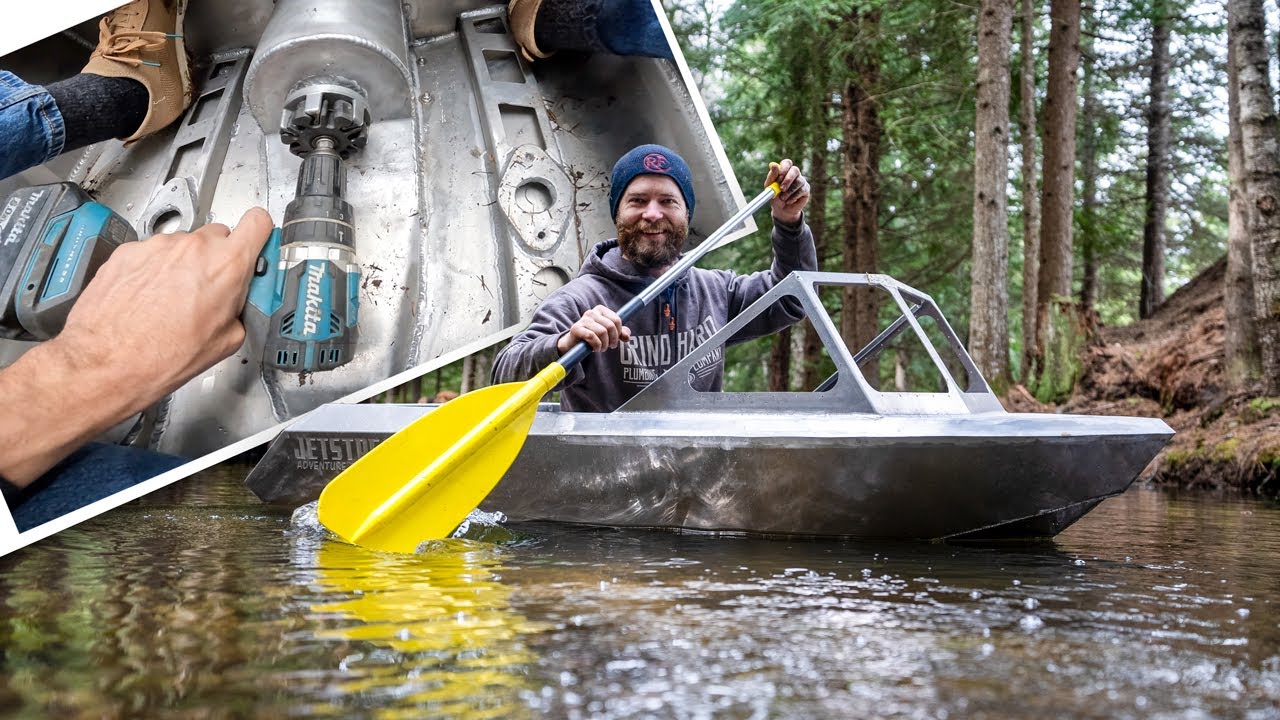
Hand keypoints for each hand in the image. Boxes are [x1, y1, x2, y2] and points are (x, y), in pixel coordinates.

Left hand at [0, 207, 273, 485]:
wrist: (105, 362)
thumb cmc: (160, 357)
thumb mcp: (226, 342)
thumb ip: (241, 308)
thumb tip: (240, 302)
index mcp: (226, 266)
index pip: (258, 222)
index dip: (259, 235)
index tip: (256, 248)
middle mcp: (192, 247)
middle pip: (219, 236)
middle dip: (220, 259)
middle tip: (212, 290)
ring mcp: (157, 246)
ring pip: (184, 247)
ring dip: (185, 267)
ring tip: (174, 302)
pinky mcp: (128, 251)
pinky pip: (153, 254)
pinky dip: (155, 271)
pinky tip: (150, 300)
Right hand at [556, 305, 631, 353]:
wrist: (573, 344)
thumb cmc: (593, 337)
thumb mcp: (609, 334)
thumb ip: (620, 333)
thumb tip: (627, 336)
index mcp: (600, 310)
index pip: (617, 320)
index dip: (618, 333)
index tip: (615, 340)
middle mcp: (591, 312)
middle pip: (610, 326)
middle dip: (612, 340)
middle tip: (609, 346)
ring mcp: (583, 320)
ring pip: (602, 332)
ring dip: (604, 344)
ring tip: (601, 348)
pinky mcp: (576, 328)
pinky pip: (592, 337)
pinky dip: (596, 345)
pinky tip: (594, 349)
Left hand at [766, 159, 809, 224]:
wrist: (781, 210)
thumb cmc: (775, 196)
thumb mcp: (770, 186)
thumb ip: (772, 176)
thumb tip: (773, 164)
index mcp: (785, 170)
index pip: (787, 163)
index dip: (784, 168)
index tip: (779, 177)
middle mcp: (794, 174)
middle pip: (795, 170)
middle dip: (788, 179)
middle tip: (781, 189)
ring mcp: (801, 181)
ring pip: (799, 181)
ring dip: (789, 191)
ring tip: (783, 198)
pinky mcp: (806, 189)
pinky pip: (802, 190)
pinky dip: (793, 197)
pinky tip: (789, 201)